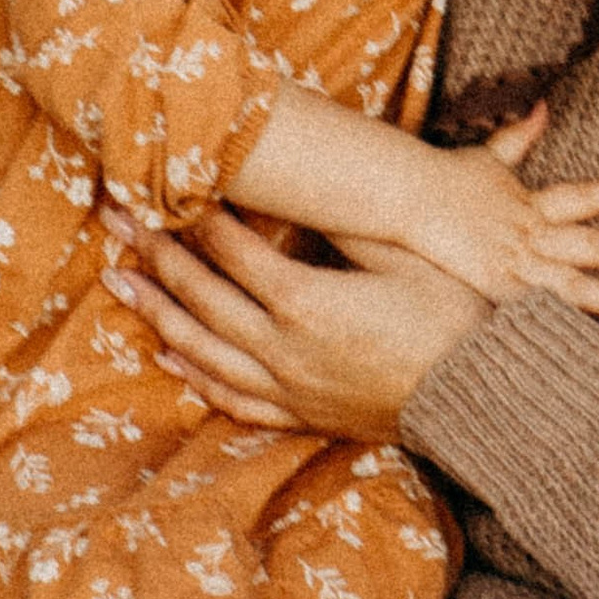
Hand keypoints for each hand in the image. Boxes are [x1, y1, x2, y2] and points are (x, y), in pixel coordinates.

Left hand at [107, 209, 491, 441]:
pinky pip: (233, 399)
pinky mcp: (302, 415)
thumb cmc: (455, 318)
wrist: (485, 400)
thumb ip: (345, 225)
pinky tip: (168, 355)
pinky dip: (194, 374)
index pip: (230, 249)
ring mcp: (288, 388)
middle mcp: (283, 349)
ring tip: (117, 280)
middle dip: (153, 253)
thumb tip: (301, 187)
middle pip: (200, 295)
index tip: (160, 182)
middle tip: (112, 217)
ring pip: (202, 348)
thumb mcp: (403, 256)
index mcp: (305, 302)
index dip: (192, 214)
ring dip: (156, 312)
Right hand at [406, 104, 598, 321]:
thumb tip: (543, 105)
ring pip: (573, 287)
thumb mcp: (487, 157)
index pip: (586, 196)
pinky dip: (562, 330)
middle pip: (592, 244)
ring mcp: (515, 268)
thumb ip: (518, 137)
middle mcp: (530, 236)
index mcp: (531, 204)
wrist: (401, 199)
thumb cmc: (442, 179)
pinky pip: (536, 316)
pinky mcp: (495, 295)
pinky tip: (590, 351)